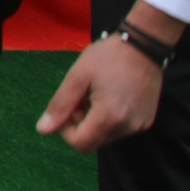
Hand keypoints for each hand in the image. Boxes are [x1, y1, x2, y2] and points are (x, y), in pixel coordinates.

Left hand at [37, 20, 174, 149]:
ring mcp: (140, 125)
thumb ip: (60, 105)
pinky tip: (110, 95)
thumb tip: (43, 130)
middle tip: (81, 96)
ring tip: (96, 93)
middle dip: (80, 123)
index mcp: (109, 118)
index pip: (81, 145)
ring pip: (106, 135)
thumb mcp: (78, 76)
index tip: (68, 107)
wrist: (144, 45)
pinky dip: (110, 118)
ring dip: (94, 120)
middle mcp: (128, 128)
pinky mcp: (146, 120)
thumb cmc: (108, 57)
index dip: (66, 130)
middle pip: (93, 141)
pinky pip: (120, 128)